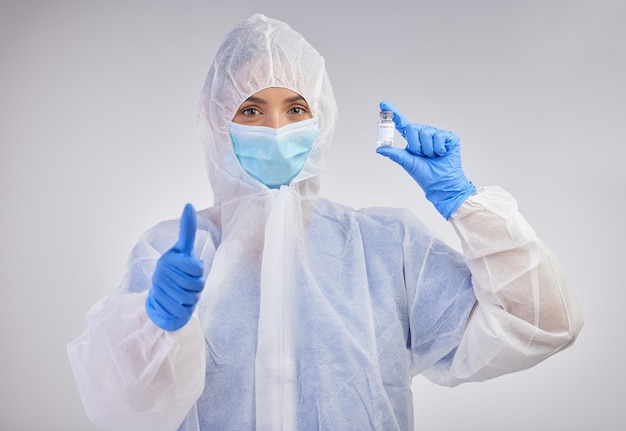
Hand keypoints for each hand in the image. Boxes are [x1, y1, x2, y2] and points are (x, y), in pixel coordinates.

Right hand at [146, 203, 204, 330]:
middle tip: (192, 286)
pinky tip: (180, 305)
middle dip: (198, 288)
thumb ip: (187, 229)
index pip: (198, 269)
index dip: (200, 273)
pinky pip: (182, 311)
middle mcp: (161, 272)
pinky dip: (185, 311)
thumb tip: (189, 204)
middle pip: (197, 286)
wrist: (161, 295)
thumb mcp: (184, 249)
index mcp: (169, 259)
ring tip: (186, 294)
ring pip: (191, 299)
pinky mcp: (159, 305)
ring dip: (193, 300)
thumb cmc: (178, 269)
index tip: (194, 270)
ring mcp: (159, 289)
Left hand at [376, 100, 475, 218]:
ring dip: (428, 149)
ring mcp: (437, 134)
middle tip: (422, 156)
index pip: (402, 123)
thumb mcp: (407, 162)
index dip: (393, 114)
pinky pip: (439, 136)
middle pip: (412, 128)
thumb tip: (379, 148)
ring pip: (426, 133)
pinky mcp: (449, 137)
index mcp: (413, 140)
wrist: (441, 183)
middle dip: (415, 145)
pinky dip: (439, 149)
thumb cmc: (425, 174)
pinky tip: (442, 154)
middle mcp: (424, 134)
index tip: (383, 104)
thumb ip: (394, 153)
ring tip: (433, 156)